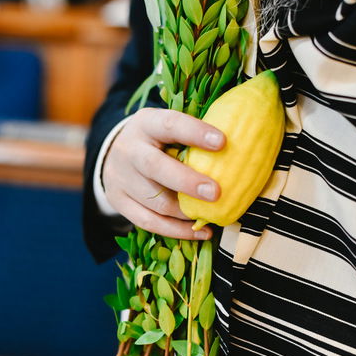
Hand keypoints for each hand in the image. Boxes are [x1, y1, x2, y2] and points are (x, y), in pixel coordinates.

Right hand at [102, 108, 224, 239]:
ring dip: (186, 212)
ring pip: (155, 201)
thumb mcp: (168, 128)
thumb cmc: (157, 140)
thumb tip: (240, 144)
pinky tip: (201, 232)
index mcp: (146, 123)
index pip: (169, 125)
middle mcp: (129, 150)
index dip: (195, 133)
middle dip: (187, 181)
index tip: (222, 142)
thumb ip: (193, 135)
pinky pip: (149, 222)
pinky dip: (177, 231)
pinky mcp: (119, 203)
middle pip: (155, 167)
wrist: (114, 154)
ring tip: (213, 215)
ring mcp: (121, 179)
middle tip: (216, 193)